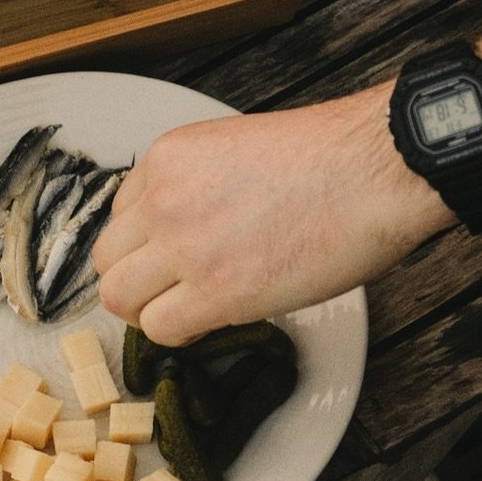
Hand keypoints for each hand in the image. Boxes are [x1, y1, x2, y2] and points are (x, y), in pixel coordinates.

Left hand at [92, 87, 452, 344]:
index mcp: (168, 157)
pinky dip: (181, 331)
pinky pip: (159, 328)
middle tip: (176, 289)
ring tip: (193, 307)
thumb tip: (194, 222)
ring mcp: (183, 244)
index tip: (176, 254)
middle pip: (108, 259)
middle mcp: (162, 197)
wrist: (373, 169)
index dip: (148, 242)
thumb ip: (199, 183)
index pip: (121, 215)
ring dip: (151, 309)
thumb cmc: (329, 159)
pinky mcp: (215, 290)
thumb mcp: (237, 148)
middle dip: (137, 279)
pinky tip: (216, 318)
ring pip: (119, 298)